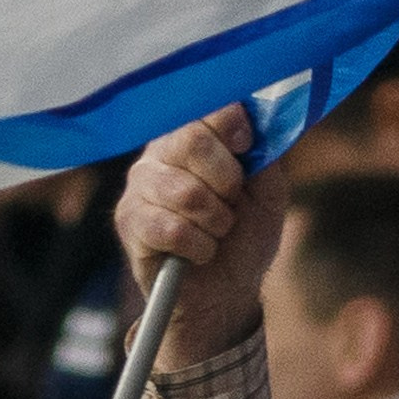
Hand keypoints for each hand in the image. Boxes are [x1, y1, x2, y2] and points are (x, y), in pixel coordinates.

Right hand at [116, 106, 288, 368]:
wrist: (226, 291)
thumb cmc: (245, 235)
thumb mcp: (268, 194)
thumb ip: (264, 157)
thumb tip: (260, 123)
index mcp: (193, 135)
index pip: (206, 107)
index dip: (230, 122)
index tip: (245, 145)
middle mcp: (160, 153)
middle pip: (191, 140)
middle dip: (226, 178)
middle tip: (232, 202)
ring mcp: (140, 186)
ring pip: (184, 191)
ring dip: (216, 220)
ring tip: (218, 231)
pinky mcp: (129, 222)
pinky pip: (171, 229)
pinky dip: (199, 247)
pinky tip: (199, 252)